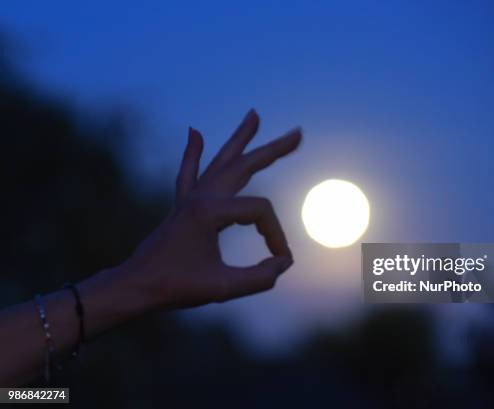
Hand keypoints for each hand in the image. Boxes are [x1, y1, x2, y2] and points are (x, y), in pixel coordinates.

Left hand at [116, 110, 300, 309]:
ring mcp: (190, 198)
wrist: (135, 286)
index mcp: (210, 211)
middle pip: (244, 165)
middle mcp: (201, 197)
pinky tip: (194, 132)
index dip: (275, 236)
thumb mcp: (222, 289)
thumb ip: (259, 279)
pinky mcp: (182, 205)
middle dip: (273, 149)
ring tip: (253, 114)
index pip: (260, 213)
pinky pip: (189, 173)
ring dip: (239, 138)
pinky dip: (193, 153)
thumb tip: (283, 263)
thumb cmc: (176, 287)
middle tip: (297, 133)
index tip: (279, 261)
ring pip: (220, 161)